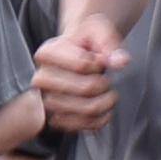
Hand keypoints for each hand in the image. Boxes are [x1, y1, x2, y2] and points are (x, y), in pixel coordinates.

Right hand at [35, 20, 128, 134]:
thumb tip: (119, 61)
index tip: (100, 59)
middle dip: (105, 84)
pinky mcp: (54, 118)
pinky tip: (104, 110)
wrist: (76, 51)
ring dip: (106, 103)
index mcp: (47, 54)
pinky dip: (100, 120)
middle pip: (85, 89)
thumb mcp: (99, 33)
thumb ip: (110, 44)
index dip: (100, 63)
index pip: (83, 65)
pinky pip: (83, 127)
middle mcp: (41, 79)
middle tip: (106, 78)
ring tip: (108, 93)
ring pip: (87, 109)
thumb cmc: (85, 42)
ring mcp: (46, 100)